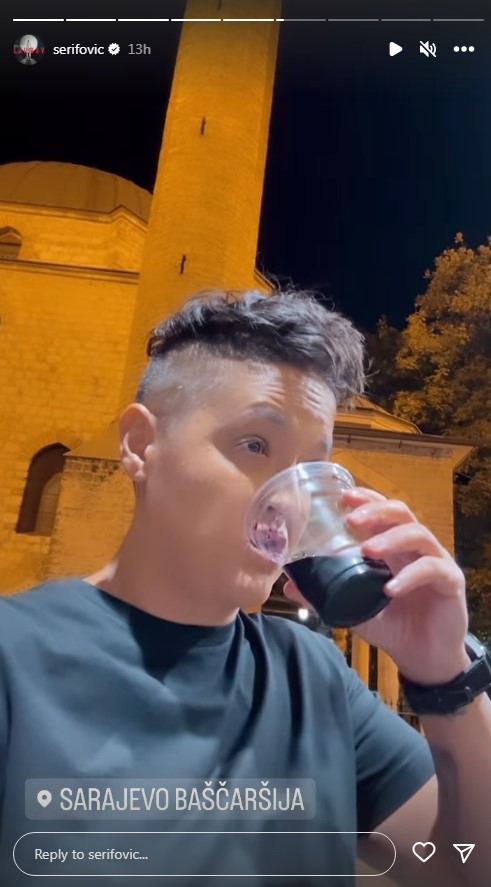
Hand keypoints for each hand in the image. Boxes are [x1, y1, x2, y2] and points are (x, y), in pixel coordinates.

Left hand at [284, 488, 469, 684]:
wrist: (422, 658)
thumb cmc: (392, 626)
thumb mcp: (354, 609)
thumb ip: (325, 596)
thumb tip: (289, 584)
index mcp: (392, 547)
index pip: (382, 511)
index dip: (366, 500)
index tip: (343, 497)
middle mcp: (414, 548)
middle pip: (401, 512)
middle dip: (376, 511)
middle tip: (352, 520)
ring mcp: (435, 561)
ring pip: (418, 534)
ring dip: (390, 539)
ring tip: (367, 550)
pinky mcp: (451, 581)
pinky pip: (432, 569)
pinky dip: (410, 575)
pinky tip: (391, 588)